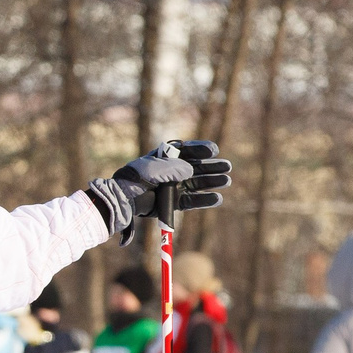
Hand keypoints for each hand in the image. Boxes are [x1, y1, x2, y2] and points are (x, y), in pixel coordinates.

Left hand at [83, 141, 231, 242]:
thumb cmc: (137, 178)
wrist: (124, 198)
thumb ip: (174, 168)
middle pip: (196, 167)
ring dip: (212, 182)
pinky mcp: (172, 202)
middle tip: (227, 166)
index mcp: (165, 157)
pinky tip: (217, 198)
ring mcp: (173, 187)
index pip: (187, 151)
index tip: (212, 150)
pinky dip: (204, 200)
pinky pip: (191, 201)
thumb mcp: (155, 168)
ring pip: (197, 183)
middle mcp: (171, 171)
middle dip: (212, 166)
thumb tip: (191, 171)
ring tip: (227, 181)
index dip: (201, 149)